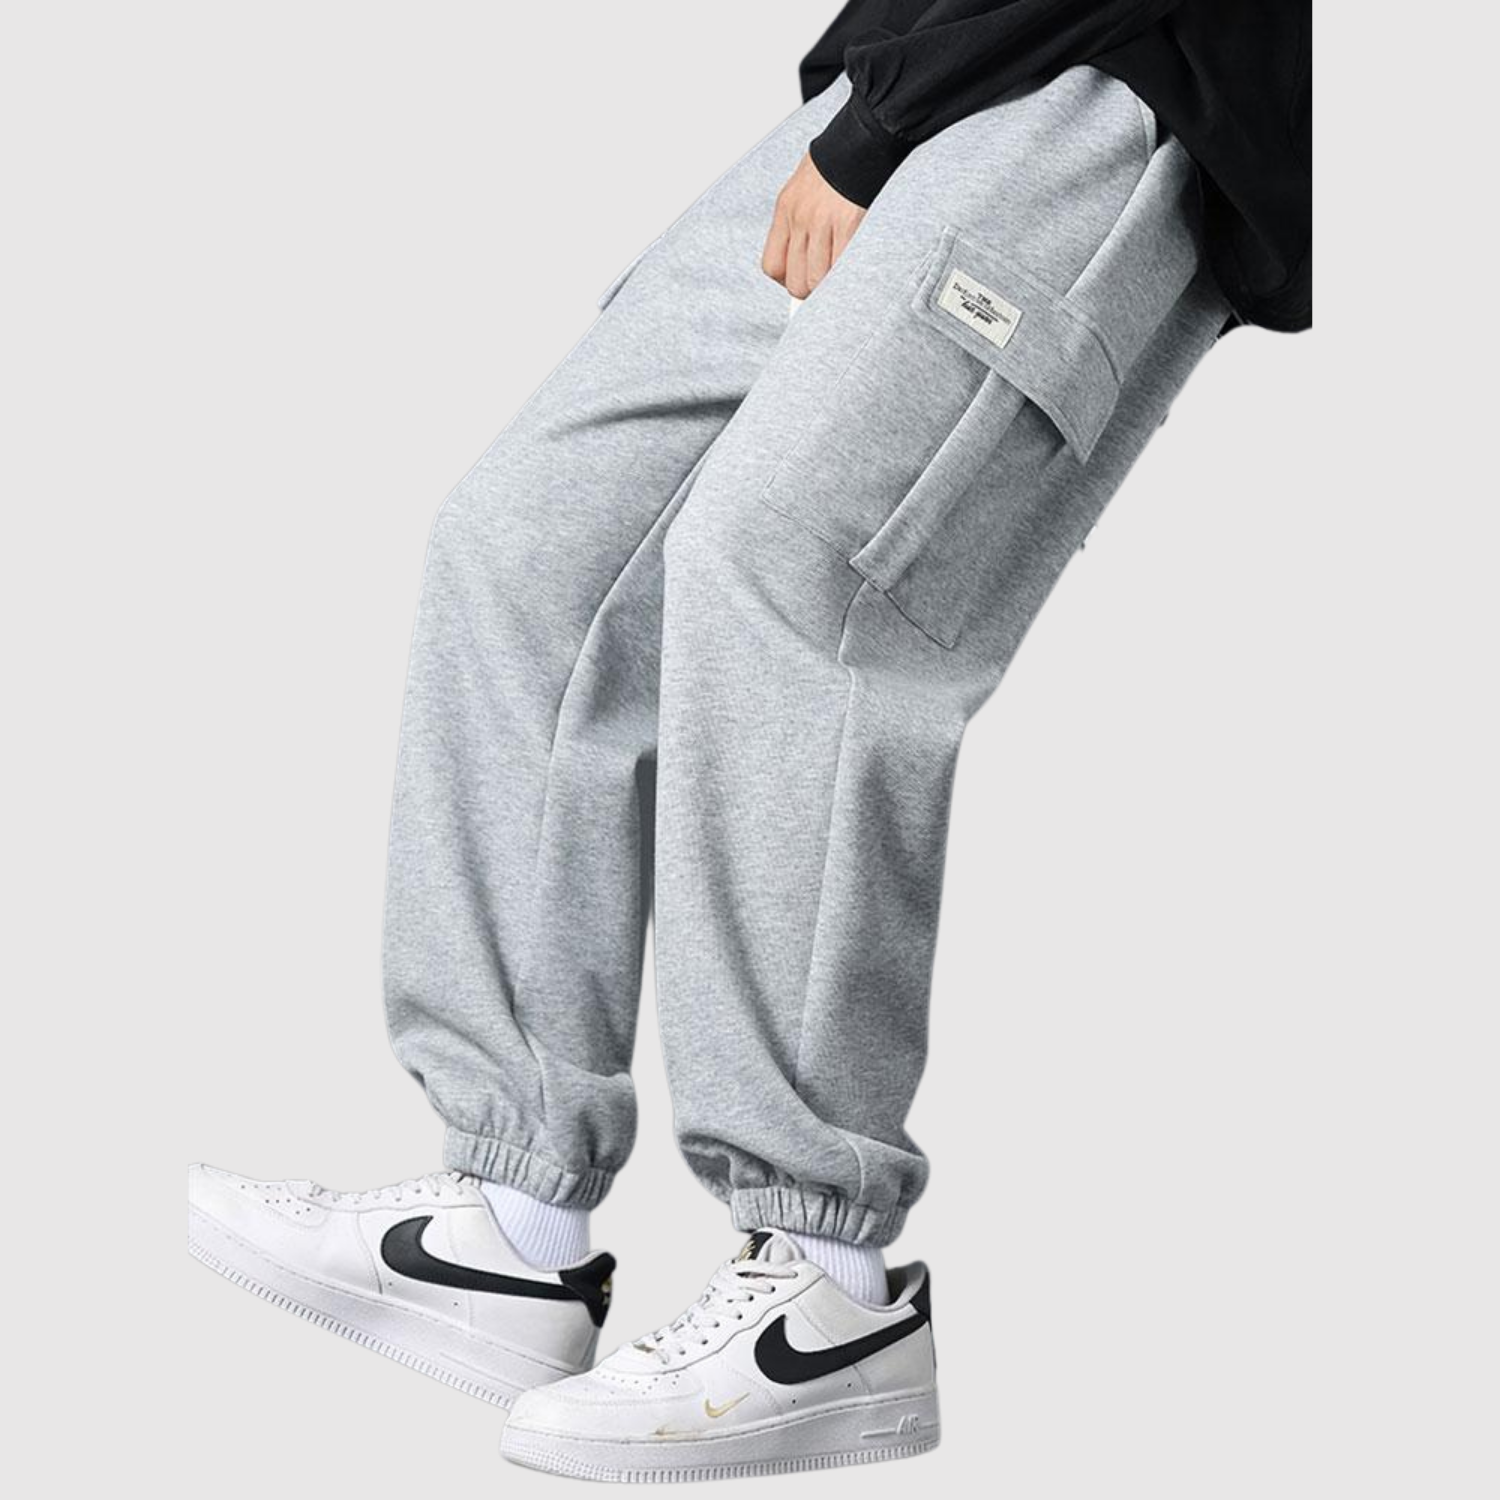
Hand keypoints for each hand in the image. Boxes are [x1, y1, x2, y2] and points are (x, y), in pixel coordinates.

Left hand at [761, 153, 866, 300]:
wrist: (864, 137)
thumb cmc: (838, 162)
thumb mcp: (803, 187)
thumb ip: (799, 221)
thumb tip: (803, 257)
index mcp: (785, 209)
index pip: (772, 265)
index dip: (788, 279)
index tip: (802, 276)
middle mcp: (800, 218)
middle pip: (795, 280)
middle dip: (811, 289)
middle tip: (825, 283)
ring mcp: (823, 222)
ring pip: (817, 279)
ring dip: (831, 285)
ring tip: (842, 276)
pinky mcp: (849, 224)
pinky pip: (842, 266)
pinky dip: (848, 273)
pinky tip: (855, 266)